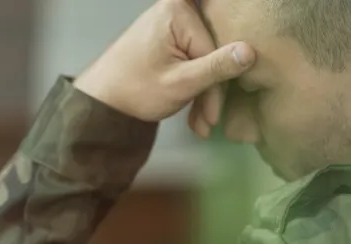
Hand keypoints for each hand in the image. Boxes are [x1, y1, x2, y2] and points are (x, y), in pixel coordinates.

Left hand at [73, 0, 254, 133]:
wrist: (100, 101)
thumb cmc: (135, 90)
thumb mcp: (181, 83)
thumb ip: (216, 68)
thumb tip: (250, 52)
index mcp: (177, 10)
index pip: (214, 50)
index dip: (217, 88)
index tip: (214, 118)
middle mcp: (175, 8)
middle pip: (210, 51)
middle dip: (210, 92)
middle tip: (208, 125)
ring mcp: (171, 22)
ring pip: (201, 58)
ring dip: (202, 93)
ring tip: (200, 125)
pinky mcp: (168, 37)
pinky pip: (190, 58)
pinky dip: (191, 84)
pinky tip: (193, 113)